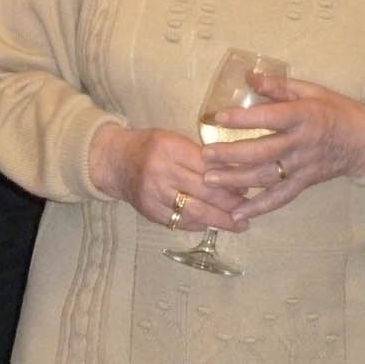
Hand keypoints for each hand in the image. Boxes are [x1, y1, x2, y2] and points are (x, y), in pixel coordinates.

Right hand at [88, 123, 247, 232]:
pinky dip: (200, 224)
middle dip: (231, 202)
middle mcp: (160, 171)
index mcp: (168, 147)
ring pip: (195, 211)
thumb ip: (198, 155)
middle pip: (204, 191)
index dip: (230, 178)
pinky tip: (213, 224)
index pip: (207, 166)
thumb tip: (234, 174)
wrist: (114, 162)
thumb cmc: (148, 147)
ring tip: (240, 224)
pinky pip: (182, 222)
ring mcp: (154, 194)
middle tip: (249, 208)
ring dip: (221, 219)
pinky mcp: (151, 212)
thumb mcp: (172, 140)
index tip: (248, 185)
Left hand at [200, 72, 364, 223]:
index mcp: (303, 116)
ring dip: (237, 180)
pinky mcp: (305, 183)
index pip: (270, 118)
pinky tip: (237, 213)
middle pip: (263, 151)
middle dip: (231, 154)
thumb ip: (278, 85)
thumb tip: (248, 75)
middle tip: (205, 155)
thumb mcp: (310, 90)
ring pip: (266, 177)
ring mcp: (303, 167)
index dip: (244, 118)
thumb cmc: (335, 110)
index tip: (218, 117)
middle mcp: (301, 143)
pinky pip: (280, 197)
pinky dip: (259, 207)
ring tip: (210, 180)